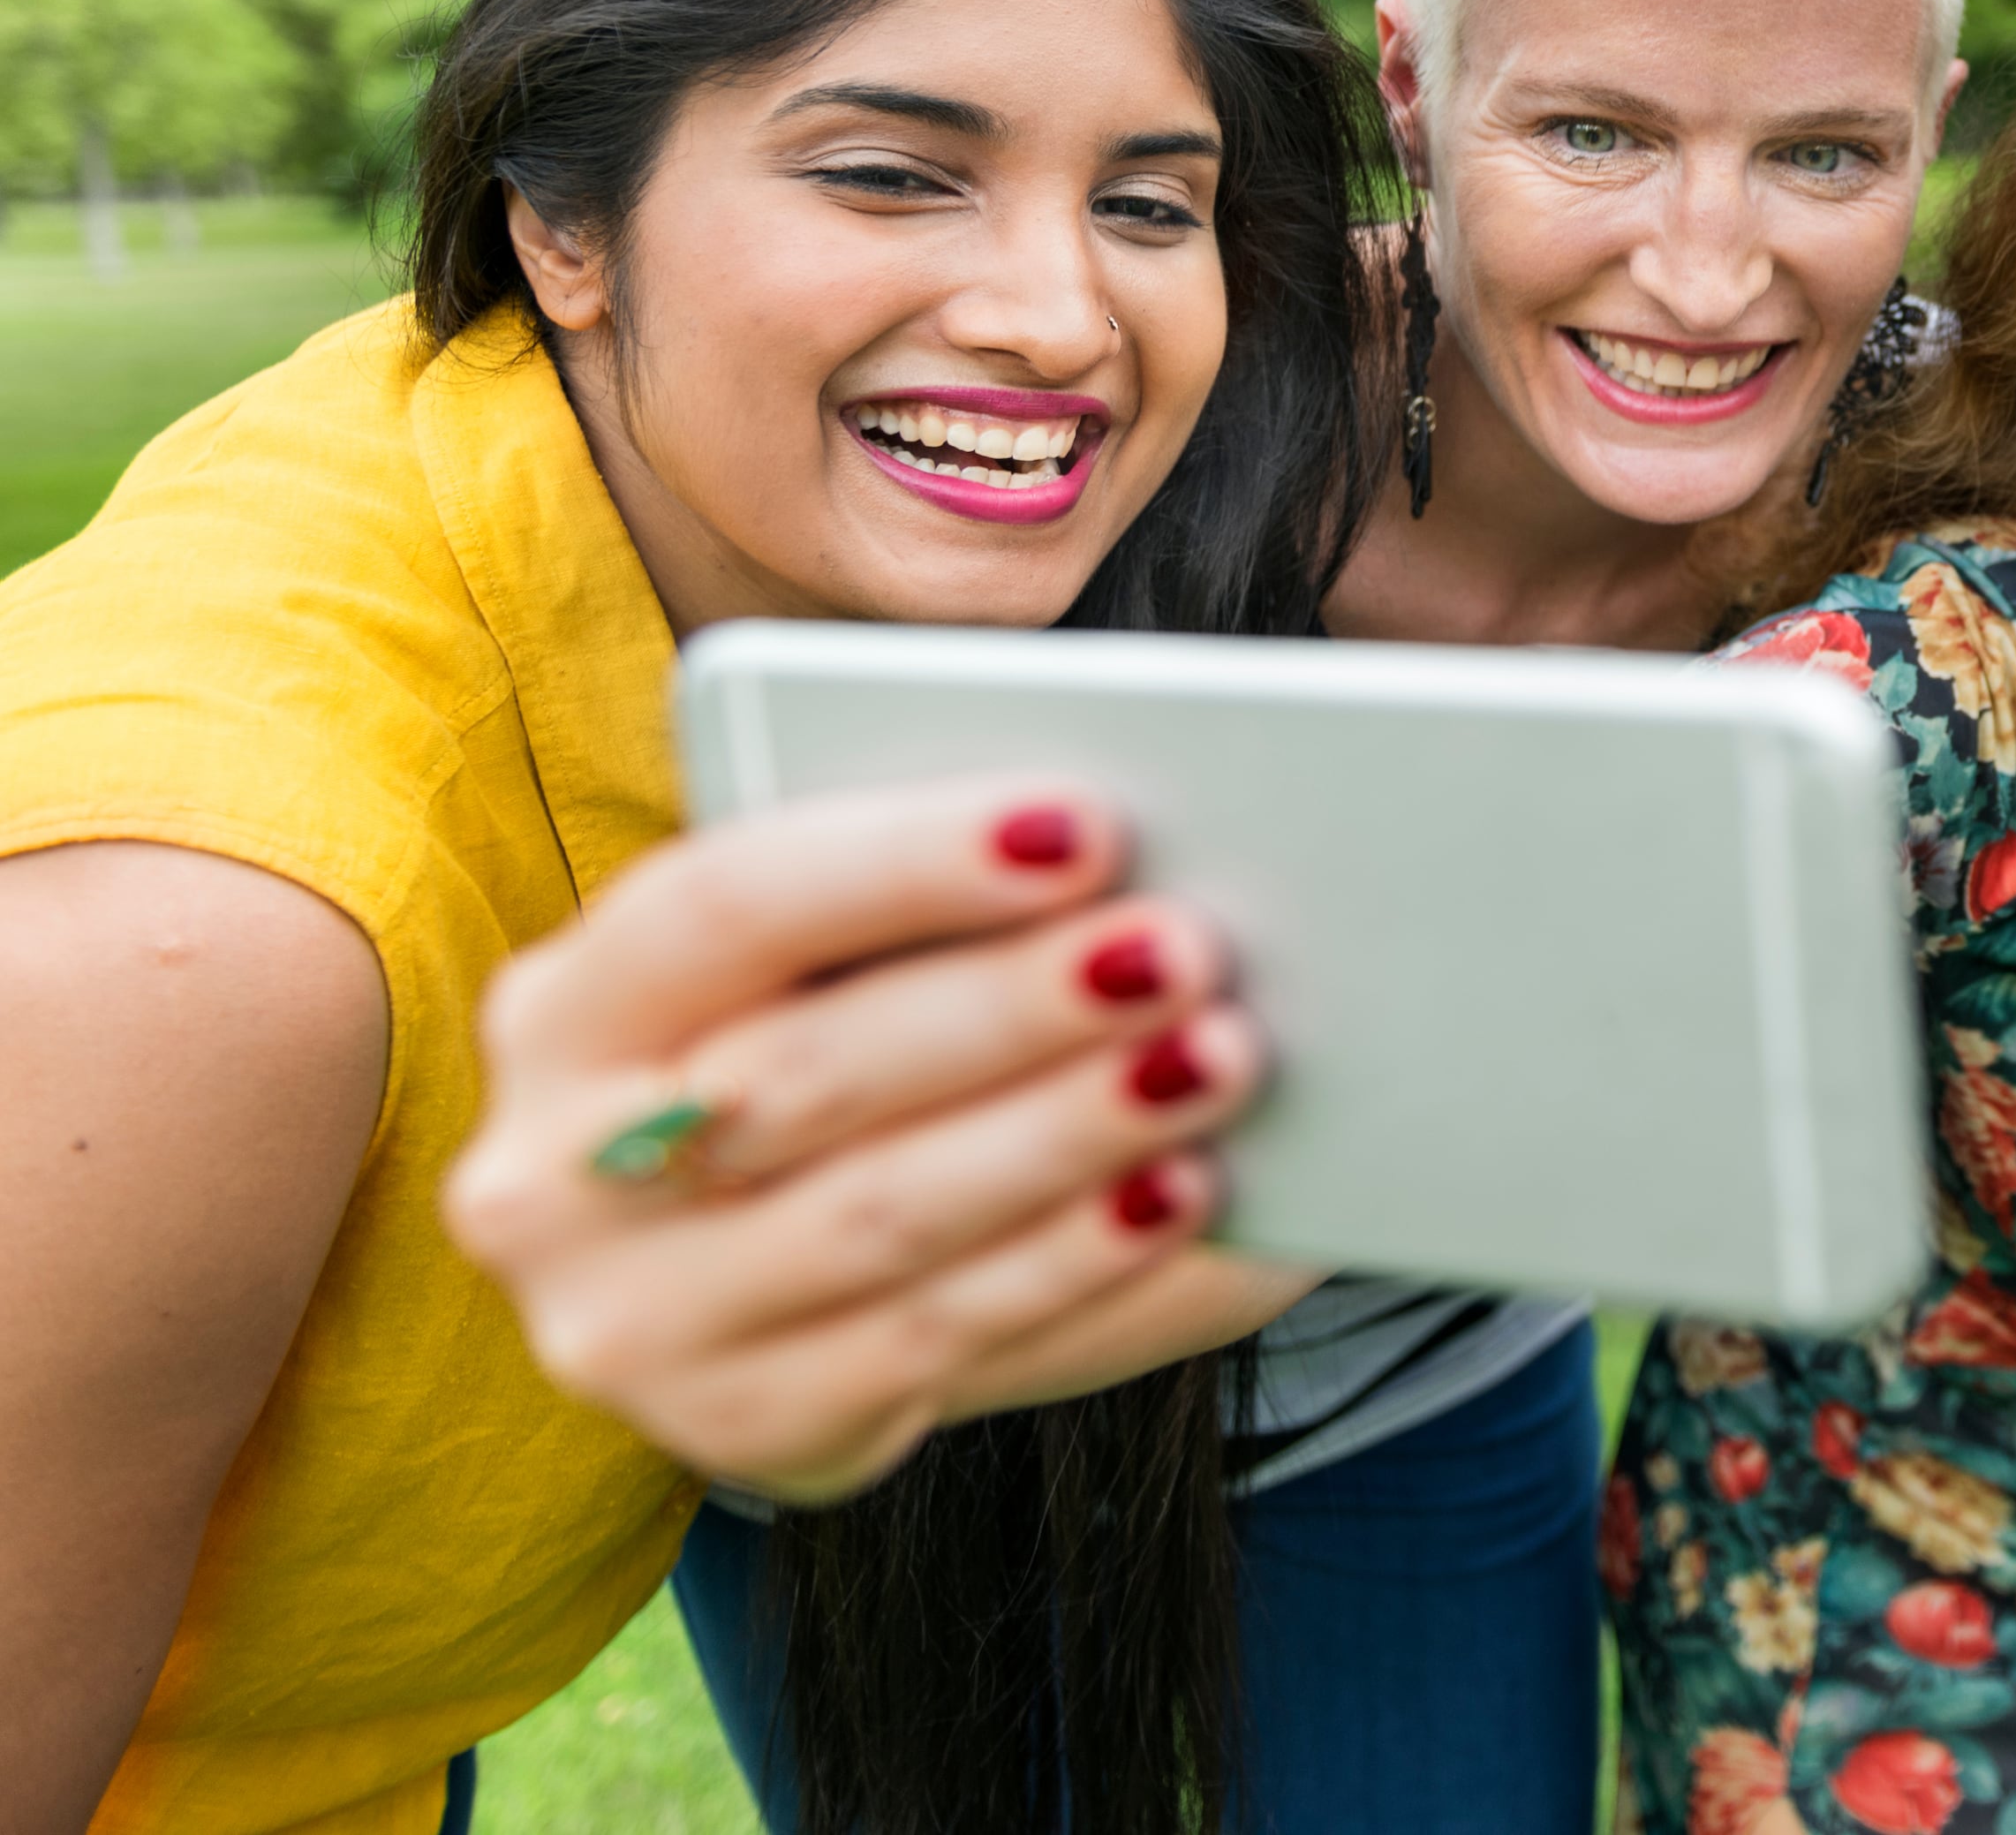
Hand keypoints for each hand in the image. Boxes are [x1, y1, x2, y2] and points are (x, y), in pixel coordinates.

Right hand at [444, 780, 1263, 1503]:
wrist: (764, 1270)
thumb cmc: (830, 1046)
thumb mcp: (820, 966)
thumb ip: (926, 915)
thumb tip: (1137, 852)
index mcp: (567, 1008)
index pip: (724, 905)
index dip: (905, 862)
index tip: (1083, 824)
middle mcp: (554, 1179)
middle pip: (811, 1070)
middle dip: (1015, 1004)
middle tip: (1187, 947)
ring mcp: (636, 1328)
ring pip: (883, 1217)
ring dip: (1070, 1135)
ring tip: (1220, 1060)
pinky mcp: (746, 1431)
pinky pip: (941, 1341)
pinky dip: (1084, 1264)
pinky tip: (1190, 1198)